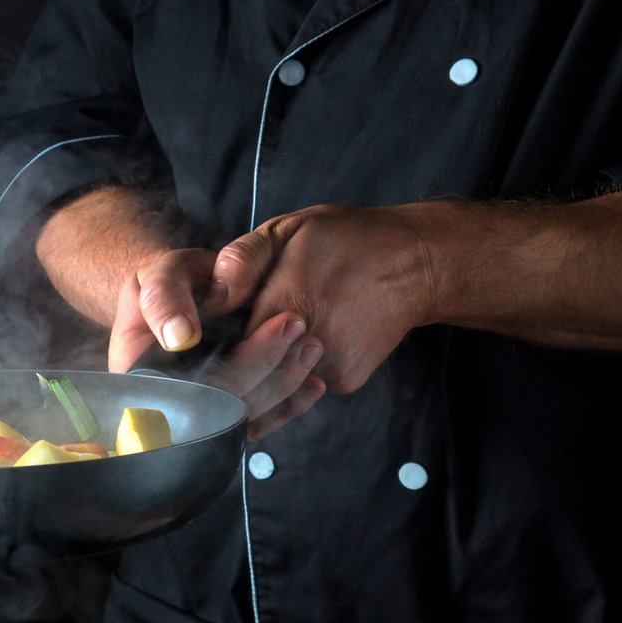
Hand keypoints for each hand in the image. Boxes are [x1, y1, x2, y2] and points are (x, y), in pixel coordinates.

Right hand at [107, 249, 326, 439]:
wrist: (184, 294)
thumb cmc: (168, 285)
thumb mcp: (156, 277)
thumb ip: (162, 298)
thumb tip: (180, 336)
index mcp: (143, 378)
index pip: (189, 391)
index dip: (234, 369)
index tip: (270, 326)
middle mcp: (172, 404)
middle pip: (223, 407)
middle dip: (266, 370)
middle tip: (297, 327)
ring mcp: (204, 409)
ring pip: (246, 416)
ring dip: (285, 386)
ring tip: (311, 345)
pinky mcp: (231, 408)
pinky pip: (261, 419)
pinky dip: (291, 404)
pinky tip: (313, 384)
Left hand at [215, 204, 435, 394]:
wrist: (416, 264)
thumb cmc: (348, 240)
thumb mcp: (289, 231)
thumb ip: (243, 260)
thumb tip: (213, 297)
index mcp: (290, 303)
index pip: (232, 349)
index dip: (214, 348)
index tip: (205, 344)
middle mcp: (312, 343)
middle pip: (250, 380)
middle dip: (230, 375)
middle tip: (218, 366)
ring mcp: (332, 367)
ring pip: (274, 391)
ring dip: (257, 382)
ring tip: (249, 361)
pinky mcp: (347, 380)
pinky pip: (301, 389)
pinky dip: (289, 378)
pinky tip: (287, 357)